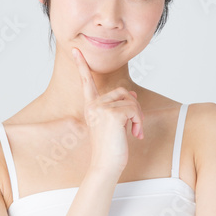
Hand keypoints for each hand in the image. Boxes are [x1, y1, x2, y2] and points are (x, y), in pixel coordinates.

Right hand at [71, 47, 143, 175]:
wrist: (106, 165)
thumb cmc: (111, 148)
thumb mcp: (115, 124)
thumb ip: (120, 107)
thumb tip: (132, 93)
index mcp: (91, 106)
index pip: (86, 82)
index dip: (82, 65)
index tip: (76, 50)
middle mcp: (93, 105)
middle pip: (124, 92)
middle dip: (135, 107)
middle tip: (136, 125)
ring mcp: (101, 108)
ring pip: (132, 101)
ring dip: (139, 117)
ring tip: (135, 132)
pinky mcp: (112, 114)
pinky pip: (134, 109)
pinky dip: (139, 122)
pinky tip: (135, 134)